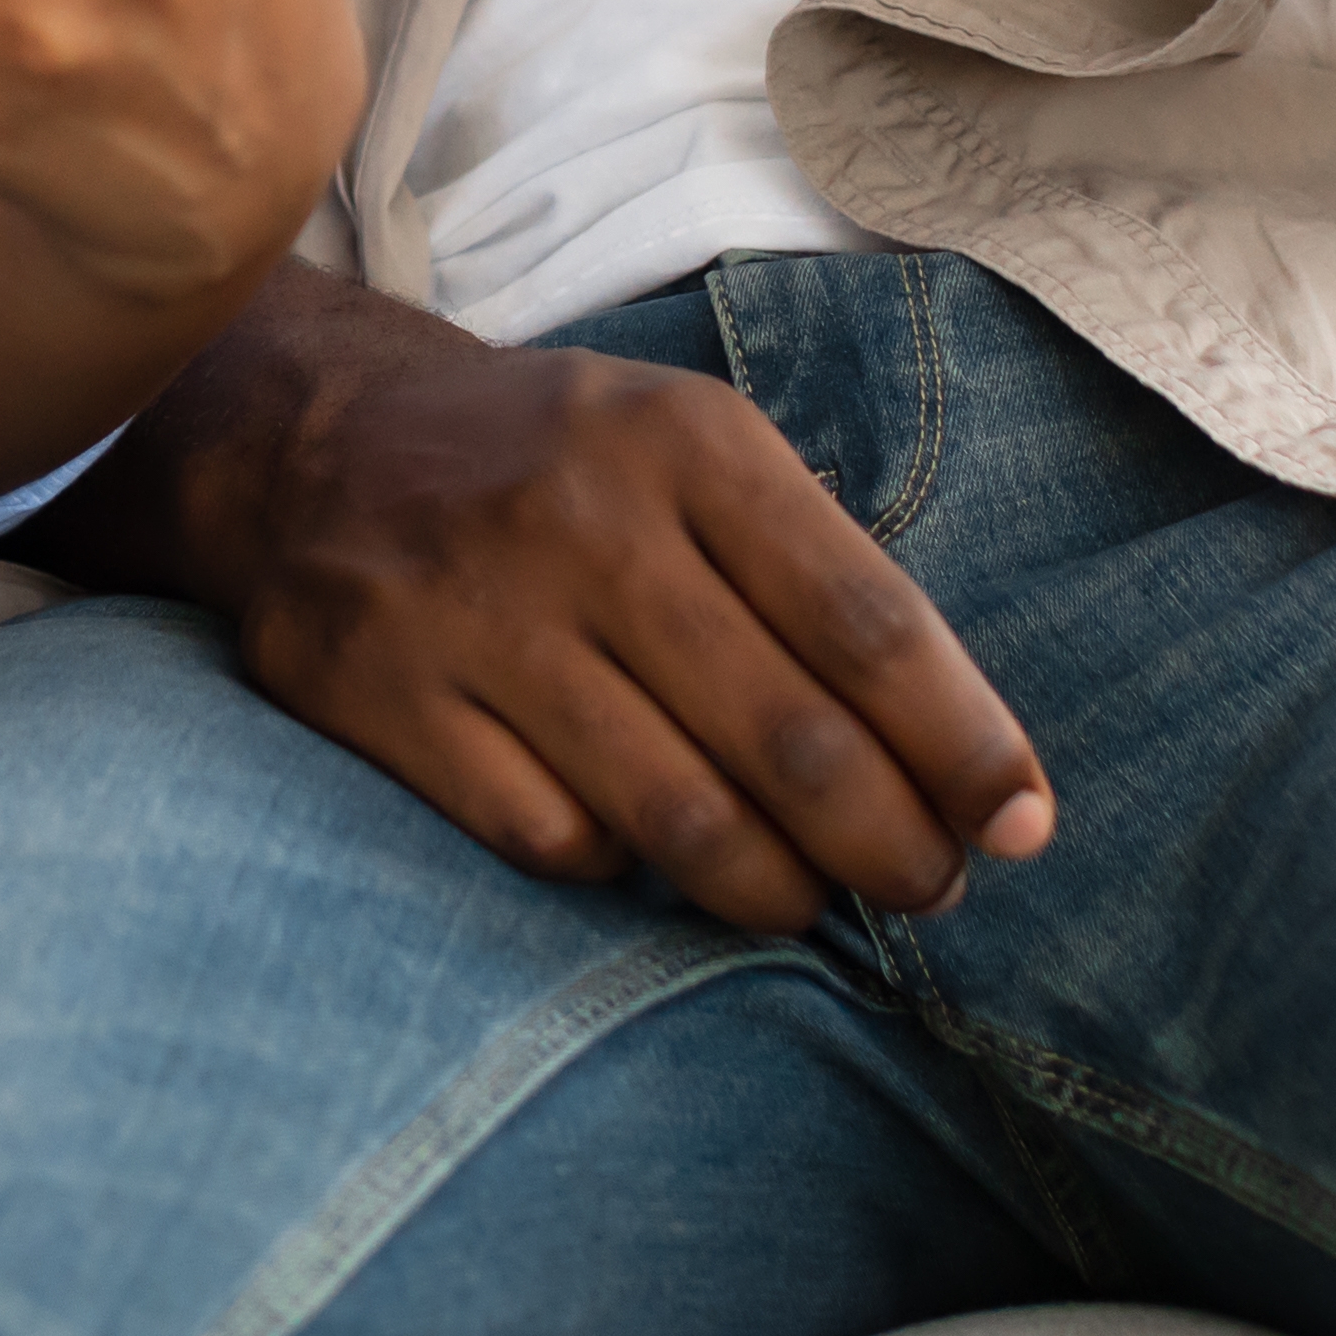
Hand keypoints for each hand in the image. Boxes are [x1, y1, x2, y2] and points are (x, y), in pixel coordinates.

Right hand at [137, 279, 1052, 934]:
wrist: (312, 436)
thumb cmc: (557, 463)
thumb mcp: (692, 449)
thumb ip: (819, 579)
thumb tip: (971, 768)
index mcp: (688, 443)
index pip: (867, 622)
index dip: (963, 743)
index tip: (1022, 824)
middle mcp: (583, 520)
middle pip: (791, 741)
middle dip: (894, 848)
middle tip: (932, 889)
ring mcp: (474, 611)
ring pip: (681, 818)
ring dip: (780, 890)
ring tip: (813, 898)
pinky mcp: (382, 693)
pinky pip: (554, 840)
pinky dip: (623, 870)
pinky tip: (646, 852)